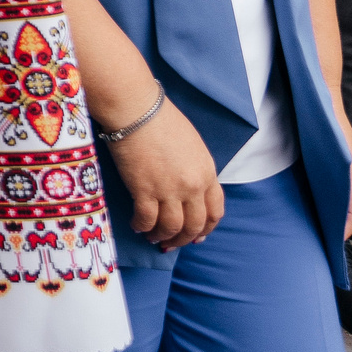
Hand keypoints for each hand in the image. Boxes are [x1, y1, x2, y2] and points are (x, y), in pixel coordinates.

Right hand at [106, 96, 224, 248]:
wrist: (137, 109)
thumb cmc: (161, 119)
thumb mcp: (192, 145)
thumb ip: (196, 169)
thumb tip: (186, 188)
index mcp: (207, 172)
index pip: (215, 211)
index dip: (206, 228)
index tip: (197, 236)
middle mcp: (192, 186)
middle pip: (194, 225)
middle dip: (183, 239)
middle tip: (171, 243)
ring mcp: (169, 190)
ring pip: (171, 227)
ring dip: (162, 236)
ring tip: (152, 237)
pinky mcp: (144, 190)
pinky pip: (147, 219)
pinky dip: (142, 226)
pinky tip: (137, 225)